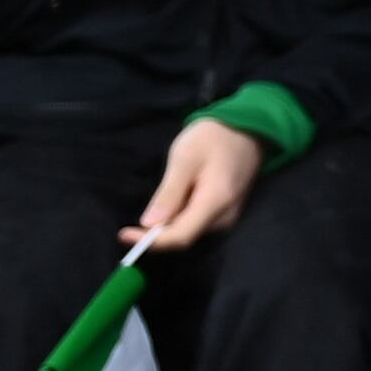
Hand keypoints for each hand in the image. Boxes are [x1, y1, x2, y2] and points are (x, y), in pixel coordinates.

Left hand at [125, 117, 264, 252]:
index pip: (180, 237)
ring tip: (166, 194)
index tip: (124, 233)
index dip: (151, 241)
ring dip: (169, 222)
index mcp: (215, 202)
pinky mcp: (227, 212)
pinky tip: (179, 195)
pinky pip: (197, 222)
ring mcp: (228, 216)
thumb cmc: (212, 138)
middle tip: (138, 214)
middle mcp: (225, 217)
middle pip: (184, 236)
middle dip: (158, 231)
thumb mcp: (185, 159)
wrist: (246, 129)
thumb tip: (149, 224)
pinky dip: (180, 216)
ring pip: (189, 230)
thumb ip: (169, 194)